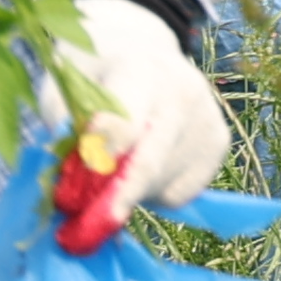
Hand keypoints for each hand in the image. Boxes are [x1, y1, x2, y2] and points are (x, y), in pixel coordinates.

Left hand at [45, 0, 229, 251]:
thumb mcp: (62, 89)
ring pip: (162, 183)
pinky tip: (143, 164)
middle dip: (114, 202)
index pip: (121, 124)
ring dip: (129, 195)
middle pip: (149, 162)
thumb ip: (64, 134)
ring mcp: (207, 116)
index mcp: (139, 66)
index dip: (96, 166)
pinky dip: (154, 192)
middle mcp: (184, 89)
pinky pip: (181, 192)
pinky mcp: (219, 143)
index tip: (72, 200)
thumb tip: (69, 194)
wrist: (138, 46)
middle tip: (84, 233)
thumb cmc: (89, 73)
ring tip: (111, 169)